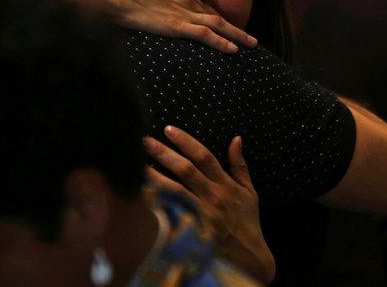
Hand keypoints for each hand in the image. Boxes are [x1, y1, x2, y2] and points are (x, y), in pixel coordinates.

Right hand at [65, 0, 256, 53]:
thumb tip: (152, 6)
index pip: (201, 5)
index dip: (215, 18)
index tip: (226, 27)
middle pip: (215, 14)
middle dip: (234, 28)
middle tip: (251, 39)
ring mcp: (183, 10)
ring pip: (218, 24)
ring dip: (237, 35)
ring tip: (252, 45)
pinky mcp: (177, 24)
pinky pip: (205, 34)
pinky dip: (221, 42)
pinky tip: (233, 50)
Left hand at [144, 126, 274, 284]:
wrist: (248, 256)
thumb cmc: (247, 222)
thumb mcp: (250, 192)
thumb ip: (240, 165)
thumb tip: (236, 139)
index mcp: (226, 185)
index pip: (204, 157)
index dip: (186, 141)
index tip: (169, 130)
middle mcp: (212, 197)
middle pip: (185, 170)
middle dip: (164, 153)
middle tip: (145, 140)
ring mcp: (201, 215)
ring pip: (173, 191)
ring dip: (154, 176)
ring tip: (137, 164)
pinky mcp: (192, 231)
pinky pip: (171, 214)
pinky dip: (157, 203)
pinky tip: (142, 193)